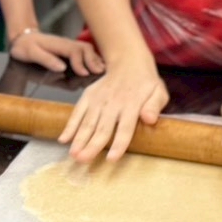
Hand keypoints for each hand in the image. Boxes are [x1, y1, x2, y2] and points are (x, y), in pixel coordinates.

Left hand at [9, 28, 104, 75]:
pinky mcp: (69, 52)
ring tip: (100, 72)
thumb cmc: (25, 47)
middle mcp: (67, 44)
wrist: (22, 40)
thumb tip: (62, 68)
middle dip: (93, 61)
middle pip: (86, 49)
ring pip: (88, 51)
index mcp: (58, 44)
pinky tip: (93, 69)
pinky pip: (84, 55)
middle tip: (99, 73)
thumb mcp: (30, 53)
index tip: (84, 74)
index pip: (75, 51)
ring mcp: (69, 47)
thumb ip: (46, 59)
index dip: (81, 63)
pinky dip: (91, 61)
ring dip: (94, 61)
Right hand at [58, 48, 167, 162]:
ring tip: (73, 155)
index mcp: (132, 104)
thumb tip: (150, 119)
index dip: (118, 144)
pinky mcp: (88, 96)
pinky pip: (77, 112)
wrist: (128, 61)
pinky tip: (63, 139)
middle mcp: (113, 103)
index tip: (111, 159)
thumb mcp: (158, 91)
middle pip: (102, 128)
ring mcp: (99, 100)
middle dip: (92, 145)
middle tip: (82, 161)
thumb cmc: (145, 83)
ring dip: (79, 139)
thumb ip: (155, 106)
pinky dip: (70, 125)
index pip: (125, 128)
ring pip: (88, 122)